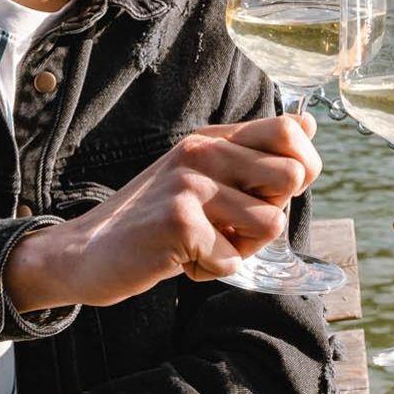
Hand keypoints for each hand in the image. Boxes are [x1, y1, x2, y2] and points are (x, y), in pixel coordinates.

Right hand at [6, 112, 321, 310]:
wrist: (83, 252)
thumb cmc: (150, 220)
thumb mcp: (199, 175)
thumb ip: (251, 153)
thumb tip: (309, 122)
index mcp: (212, 137)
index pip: (292, 130)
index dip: (301, 168)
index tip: (267, 193)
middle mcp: (202, 150)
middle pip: (293, 176)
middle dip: (271, 213)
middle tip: (229, 227)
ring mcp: (190, 183)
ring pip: (271, 223)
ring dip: (241, 249)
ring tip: (201, 245)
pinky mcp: (180, 221)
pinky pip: (235, 259)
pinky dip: (212, 271)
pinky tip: (180, 261)